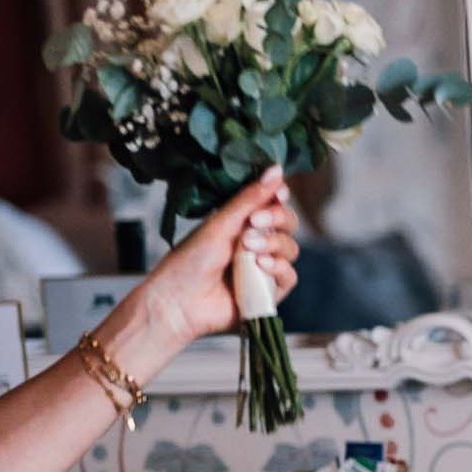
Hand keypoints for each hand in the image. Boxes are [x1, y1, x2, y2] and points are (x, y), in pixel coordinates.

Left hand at [125, 169, 300, 354]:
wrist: (180, 302)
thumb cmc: (190, 261)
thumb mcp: (220, 224)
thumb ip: (250, 198)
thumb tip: (277, 169)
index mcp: (241, 223)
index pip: (272, 203)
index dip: (278, 197)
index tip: (277, 193)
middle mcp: (256, 243)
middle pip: (288, 224)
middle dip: (276, 220)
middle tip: (256, 222)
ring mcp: (265, 267)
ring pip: (291, 248)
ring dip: (273, 245)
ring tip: (249, 249)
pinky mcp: (271, 291)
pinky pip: (289, 275)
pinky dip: (278, 268)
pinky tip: (260, 266)